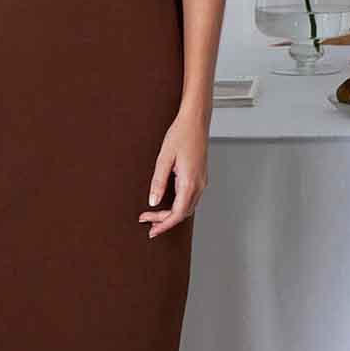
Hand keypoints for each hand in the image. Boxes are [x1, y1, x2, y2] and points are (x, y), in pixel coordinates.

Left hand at [139, 110, 209, 237]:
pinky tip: (168, 202)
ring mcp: (202, 180)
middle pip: (183, 213)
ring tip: (154, 214)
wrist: (196, 120)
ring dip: (172, 214)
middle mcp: (199, 184)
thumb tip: (153, 201)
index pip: (178, 214)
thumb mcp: (164, 158)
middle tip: (148, 222)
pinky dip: (179, 205)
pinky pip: (190, 198)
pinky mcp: (200, 176)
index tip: (151, 230)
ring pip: (188, 207)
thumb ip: (158, 182)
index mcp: (190, 182)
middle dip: (165, 221)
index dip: (163, 224)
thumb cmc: (181, 134)